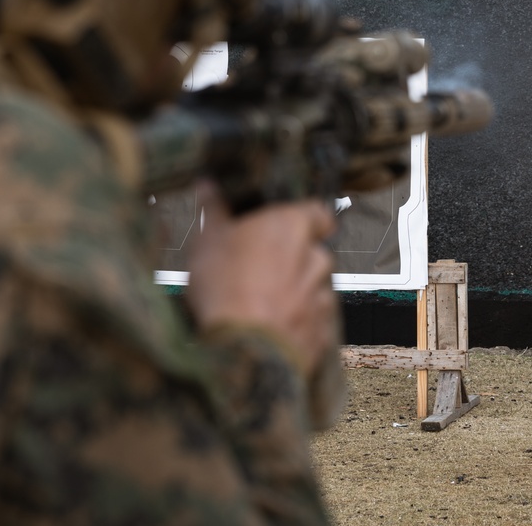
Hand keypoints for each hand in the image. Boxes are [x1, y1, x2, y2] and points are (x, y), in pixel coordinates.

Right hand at [187, 181, 336, 375]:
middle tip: (261, 269)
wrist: (244, 347)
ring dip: (297, 290)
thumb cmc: (225, 287)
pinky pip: (314, 318)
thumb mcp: (207, 240)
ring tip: (262, 302)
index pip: (319, 213)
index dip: (307, 219)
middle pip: (314, 250)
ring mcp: (323, 293)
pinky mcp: (323, 327)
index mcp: (293, 226)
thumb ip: (213, 209)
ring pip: (314, 285)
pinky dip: (300, 319)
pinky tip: (273, 325)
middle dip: (295, 258)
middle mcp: (316, 256)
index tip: (287, 227)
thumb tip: (208, 184)